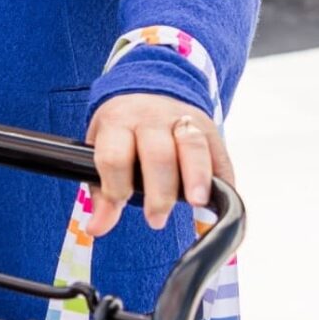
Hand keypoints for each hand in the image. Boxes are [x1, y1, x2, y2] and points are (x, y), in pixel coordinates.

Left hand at [84, 94, 233, 236]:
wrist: (146, 91)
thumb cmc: (121, 130)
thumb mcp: (100, 149)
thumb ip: (101, 191)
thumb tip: (97, 228)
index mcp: (118, 122)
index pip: (115, 156)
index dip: (116, 187)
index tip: (120, 206)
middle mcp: (151, 118)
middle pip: (158, 154)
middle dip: (159, 192)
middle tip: (156, 220)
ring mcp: (182, 119)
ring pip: (192, 146)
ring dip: (197, 178)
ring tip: (196, 204)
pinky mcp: (208, 127)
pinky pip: (219, 154)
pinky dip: (222, 179)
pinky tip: (220, 198)